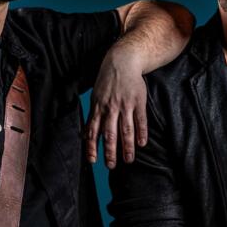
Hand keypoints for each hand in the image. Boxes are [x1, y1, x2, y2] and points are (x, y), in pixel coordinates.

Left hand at [85, 49, 148, 168]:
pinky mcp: (138, 102)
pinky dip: (141, 133)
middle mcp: (110, 108)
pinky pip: (140, 120)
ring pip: (125, 130)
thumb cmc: (107, 81)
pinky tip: (142, 144)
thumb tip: (85, 135)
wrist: (123, 61)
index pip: (93, 131)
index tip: (93, 161)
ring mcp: (125, 105)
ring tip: (129, 160)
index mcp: (98, 108)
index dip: (92, 147)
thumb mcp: (95, 97)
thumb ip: (92, 116)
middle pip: (109, 134)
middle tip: (111, 166)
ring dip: (127, 147)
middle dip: (110, 152)